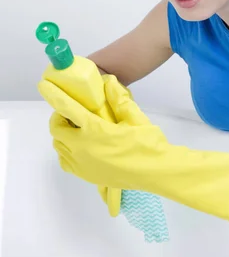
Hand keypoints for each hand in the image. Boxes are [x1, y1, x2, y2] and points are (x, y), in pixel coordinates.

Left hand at [38, 75, 166, 188]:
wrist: (155, 172)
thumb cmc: (146, 143)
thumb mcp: (135, 116)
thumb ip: (119, 98)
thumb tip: (108, 81)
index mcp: (94, 130)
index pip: (67, 108)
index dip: (53, 95)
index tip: (43, 85)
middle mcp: (82, 148)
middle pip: (57, 129)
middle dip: (60, 116)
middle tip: (73, 110)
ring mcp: (82, 164)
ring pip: (59, 145)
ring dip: (63, 133)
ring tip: (77, 127)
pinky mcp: (86, 175)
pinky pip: (65, 160)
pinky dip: (66, 150)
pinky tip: (80, 145)